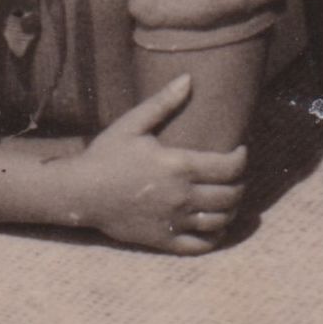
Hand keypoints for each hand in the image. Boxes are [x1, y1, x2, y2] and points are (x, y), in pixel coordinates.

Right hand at [69, 76, 246, 254]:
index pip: (227, 167)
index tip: (241, 151)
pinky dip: (215, 237)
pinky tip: (215, 227)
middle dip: (240, 184)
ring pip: (220, 221)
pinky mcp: (165, 240)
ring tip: (228, 198)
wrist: (82, 192)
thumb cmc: (107, 154)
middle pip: (229, 195)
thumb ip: (163, 103)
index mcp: (178, 165)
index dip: (241, 159)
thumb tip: (188, 78)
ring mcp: (175, 221)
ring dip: (231, 210)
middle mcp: (182, 196)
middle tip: (236, 175)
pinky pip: (201, 245)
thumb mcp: (133, 124)